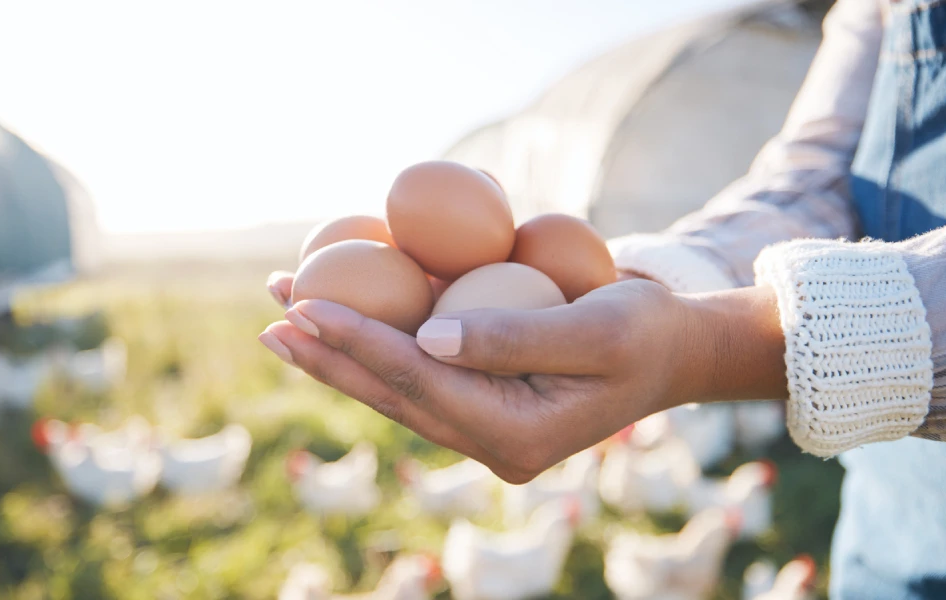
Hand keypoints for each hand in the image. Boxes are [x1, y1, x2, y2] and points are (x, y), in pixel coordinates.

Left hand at [258, 276, 786, 483]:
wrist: (675, 354)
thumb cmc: (645, 332)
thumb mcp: (596, 328)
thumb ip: (513, 337)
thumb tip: (424, 336)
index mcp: (515, 434)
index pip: (419, 382)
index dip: (358, 341)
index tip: (304, 302)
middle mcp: (491, 444)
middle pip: (392, 396)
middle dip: (328, 356)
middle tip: (270, 317)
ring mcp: (486, 430)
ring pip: (397, 391)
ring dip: (342, 354)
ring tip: (287, 316)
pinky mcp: (485, 408)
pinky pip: (419, 379)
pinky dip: (376, 349)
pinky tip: (343, 322)